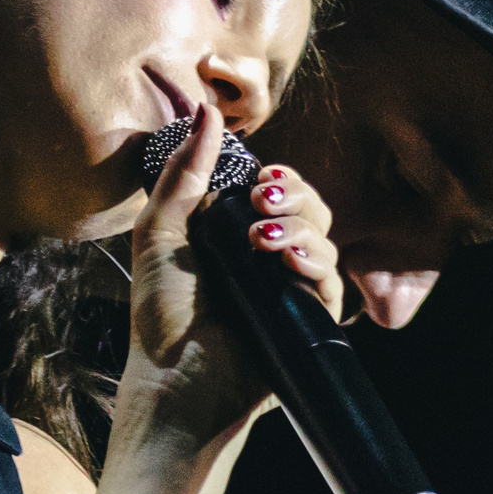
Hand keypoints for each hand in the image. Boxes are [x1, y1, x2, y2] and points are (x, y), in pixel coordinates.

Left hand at [128, 104, 341, 437]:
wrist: (175, 381)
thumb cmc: (162, 315)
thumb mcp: (161, 232)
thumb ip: (184, 172)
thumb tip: (207, 112)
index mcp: (236, 236)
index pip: (279, 193)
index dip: (279, 180)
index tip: (260, 179)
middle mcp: (268, 262)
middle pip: (311, 209)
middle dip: (293, 196)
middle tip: (261, 201)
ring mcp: (291, 292)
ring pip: (326, 241)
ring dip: (300, 229)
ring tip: (261, 241)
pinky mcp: (308, 323)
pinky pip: (332, 283)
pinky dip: (315, 263)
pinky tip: (287, 263)